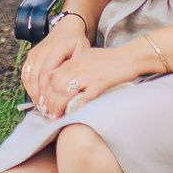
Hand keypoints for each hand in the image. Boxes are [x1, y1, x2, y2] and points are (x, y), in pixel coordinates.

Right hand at [18, 21, 87, 109]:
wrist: (66, 28)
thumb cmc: (77, 42)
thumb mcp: (82, 51)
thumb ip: (71, 65)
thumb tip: (56, 79)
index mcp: (55, 50)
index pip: (45, 73)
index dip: (45, 91)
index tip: (49, 104)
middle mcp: (42, 51)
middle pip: (35, 77)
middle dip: (38, 95)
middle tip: (44, 110)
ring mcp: (34, 52)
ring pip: (28, 75)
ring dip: (32, 92)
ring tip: (39, 105)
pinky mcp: (31, 55)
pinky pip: (25, 72)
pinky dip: (28, 85)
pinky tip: (34, 95)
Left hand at [23, 35, 142, 119]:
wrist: (128, 57)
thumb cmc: (108, 58)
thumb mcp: (85, 56)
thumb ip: (70, 65)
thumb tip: (53, 75)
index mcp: (72, 61)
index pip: (51, 79)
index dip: (46, 93)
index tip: (44, 104)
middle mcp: (76, 67)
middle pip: (55, 88)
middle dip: (49, 103)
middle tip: (48, 114)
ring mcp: (87, 76)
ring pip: (65, 94)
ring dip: (58, 108)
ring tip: (56, 117)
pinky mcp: (98, 84)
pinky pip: (83, 99)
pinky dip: (76, 108)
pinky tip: (73, 115)